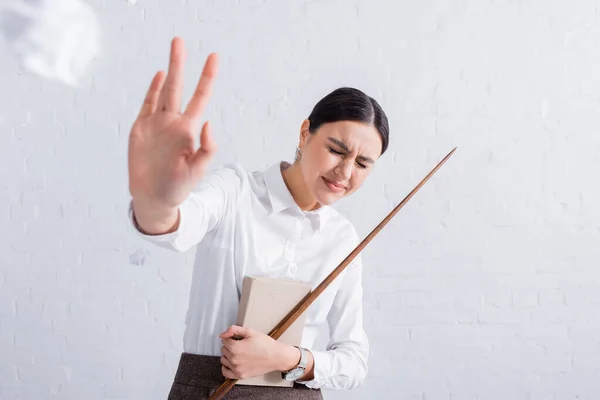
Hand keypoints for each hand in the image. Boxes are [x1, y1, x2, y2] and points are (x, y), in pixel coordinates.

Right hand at [128, 37, 218, 210]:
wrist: (153, 198)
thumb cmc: (178, 187)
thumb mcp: (197, 170)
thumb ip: (206, 149)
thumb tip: (209, 122)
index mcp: (188, 131)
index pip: (200, 98)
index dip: (207, 78)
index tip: (214, 57)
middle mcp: (174, 123)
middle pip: (178, 87)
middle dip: (180, 64)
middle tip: (180, 40)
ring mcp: (157, 125)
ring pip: (163, 91)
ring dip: (168, 70)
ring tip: (174, 48)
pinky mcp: (141, 129)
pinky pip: (148, 105)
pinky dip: (153, 90)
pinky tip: (159, 75)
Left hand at [219, 325, 298, 379]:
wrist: (276, 357)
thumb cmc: (265, 344)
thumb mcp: (250, 331)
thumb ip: (234, 330)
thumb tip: (222, 334)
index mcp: (235, 347)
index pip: (224, 340)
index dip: (231, 337)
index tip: (238, 338)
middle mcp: (234, 359)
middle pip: (223, 350)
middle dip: (230, 346)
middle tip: (241, 345)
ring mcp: (236, 368)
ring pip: (223, 360)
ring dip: (228, 355)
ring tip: (239, 353)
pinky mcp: (240, 375)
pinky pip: (225, 372)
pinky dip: (227, 367)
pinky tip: (233, 363)